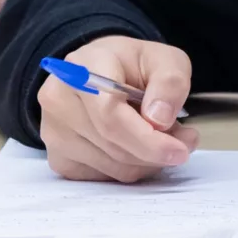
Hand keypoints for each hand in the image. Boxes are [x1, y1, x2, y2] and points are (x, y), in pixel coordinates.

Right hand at [36, 35, 199, 181]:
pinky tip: (137, 148)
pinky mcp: (58, 157)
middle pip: (112, 144)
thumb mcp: (164, 60)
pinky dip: (129, 169)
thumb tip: (159, 120)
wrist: (101, 72)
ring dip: (146, 161)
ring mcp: (53, 131)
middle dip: (156, 151)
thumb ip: (169, 82)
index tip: (179, 149)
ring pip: (112, 167)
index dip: (147, 139)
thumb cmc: (132, 65)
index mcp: (84, 67)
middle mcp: (58, 99)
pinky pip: (102, 178)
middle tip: (185, 142)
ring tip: (162, 138)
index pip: (110, 114)